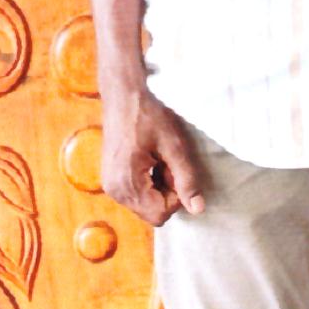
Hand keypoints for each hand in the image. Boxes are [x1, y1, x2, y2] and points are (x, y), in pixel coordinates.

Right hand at [101, 86, 204, 227]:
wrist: (122, 94)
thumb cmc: (147, 115)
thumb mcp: (173, 145)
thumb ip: (186, 178)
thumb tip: (198, 209)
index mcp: (127, 184)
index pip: (160, 214)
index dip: (176, 196)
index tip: (175, 168)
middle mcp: (115, 191)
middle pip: (152, 212)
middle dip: (167, 191)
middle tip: (167, 161)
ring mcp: (110, 186)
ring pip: (145, 204)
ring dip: (158, 186)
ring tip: (157, 157)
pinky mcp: (110, 179)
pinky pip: (135, 194)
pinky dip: (147, 182)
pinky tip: (148, 158)